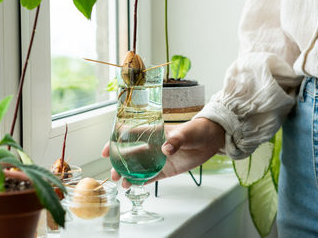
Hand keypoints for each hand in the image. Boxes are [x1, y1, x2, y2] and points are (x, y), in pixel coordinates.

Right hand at [101, 118, 225, 187]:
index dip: (115, 141)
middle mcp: (153, 146)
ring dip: (128, 174)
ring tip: (121, 183)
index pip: (130, 135)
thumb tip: (166, 149)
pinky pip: (152, 176)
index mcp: (154, 133)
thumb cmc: (197, 130)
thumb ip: (176, 140)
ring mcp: (159, 158)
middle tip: (113, 172)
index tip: (106, 150)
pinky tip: (134, 186)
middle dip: (119, 163)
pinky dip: (142, 181)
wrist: (211, 140)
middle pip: (131, 155)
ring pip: (139, 167)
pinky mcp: (167, 169)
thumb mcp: (187, 132)